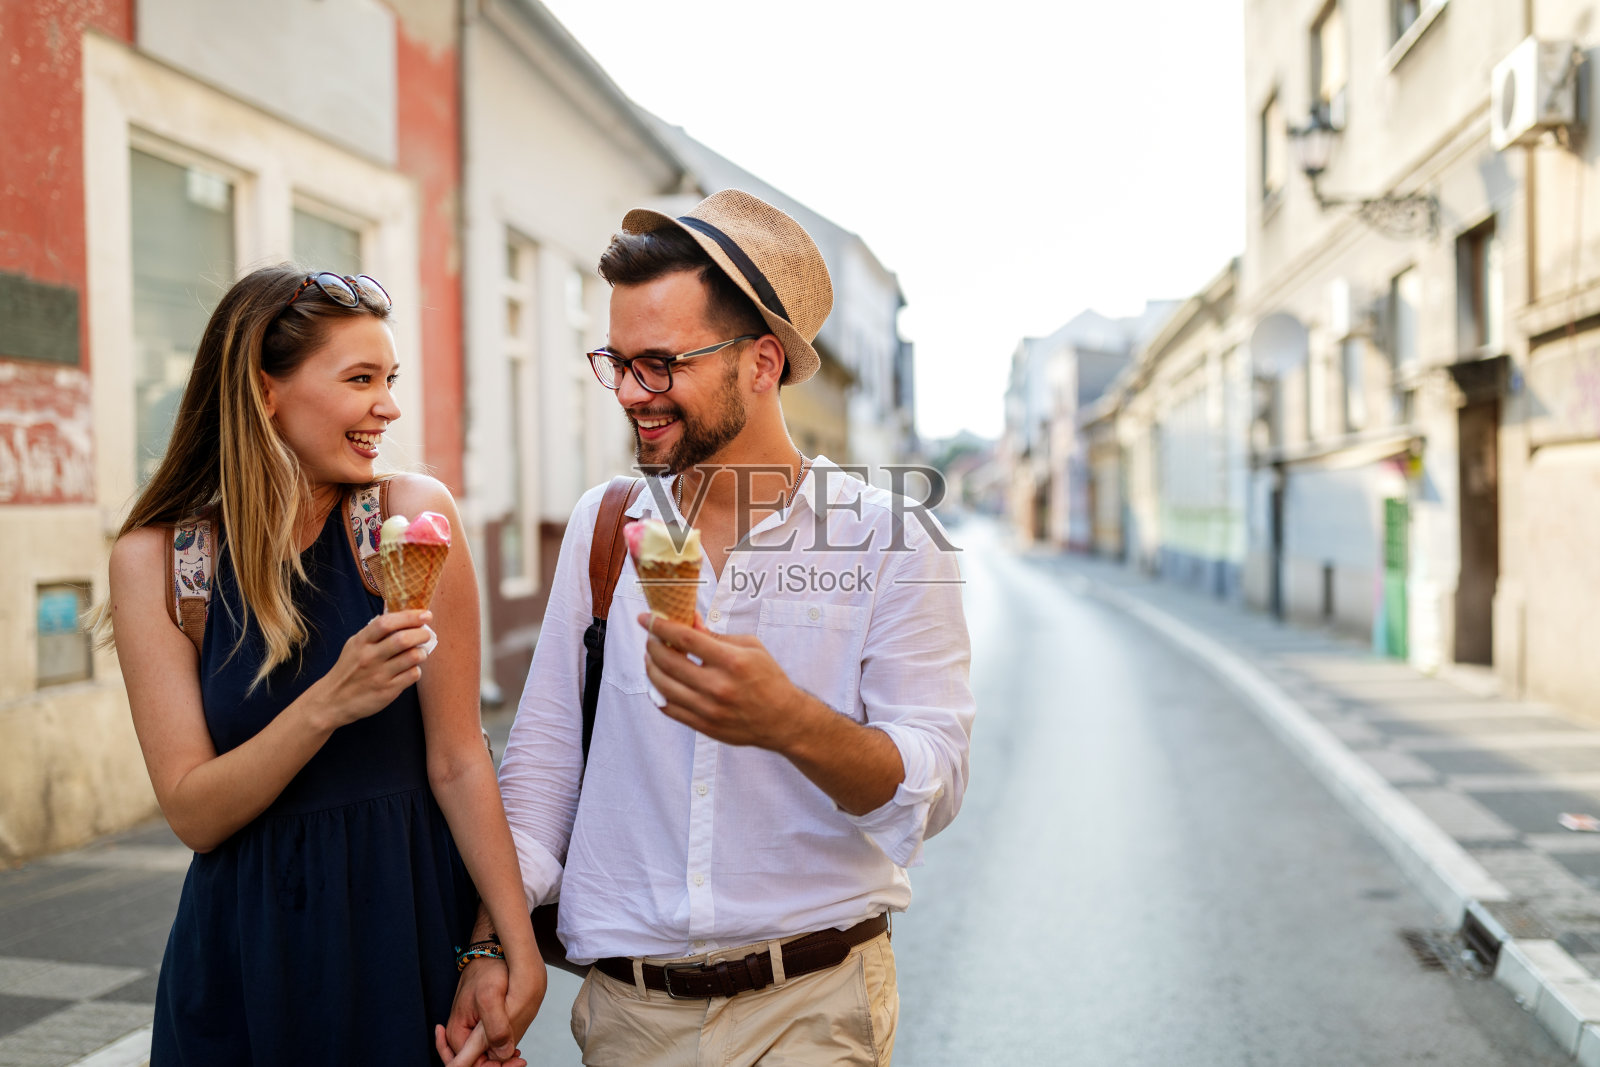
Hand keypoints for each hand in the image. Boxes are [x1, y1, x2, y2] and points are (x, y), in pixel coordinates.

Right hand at [310, 610, 433, 728]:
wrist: (333, 701)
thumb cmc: (348, 670)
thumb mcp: (354, 646)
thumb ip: (374, 633)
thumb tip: (402, 618)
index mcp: (361, 642)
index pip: (386, 622)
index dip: (409, 616)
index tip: (425, 614)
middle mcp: (369, 657)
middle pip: (402, 639)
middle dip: (422, 633)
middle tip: (427, 633)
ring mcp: (379, 675)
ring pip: (412, 657)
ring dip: (422, 652)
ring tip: (421, 652)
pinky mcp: (387, 691)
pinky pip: (412, 675)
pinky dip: (416, 669)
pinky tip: (411, 669)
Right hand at [436, 957, 537, 1066]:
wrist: (493, 953)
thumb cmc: (488, 969)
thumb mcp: (490, 996)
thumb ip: (495, 1027)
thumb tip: (503, 1054)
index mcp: (458, 1034)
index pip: (471, 1065)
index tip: (516, 1061)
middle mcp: (461, 1037)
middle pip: (478, 1063)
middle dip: (499, 1065)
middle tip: (520, 1059)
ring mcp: (471, 1032)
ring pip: (485, 1057)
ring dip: (501, 1060)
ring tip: (519, 1056)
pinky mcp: (481, 1026)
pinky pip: (488, 1046)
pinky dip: (500, 1050)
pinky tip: (513, 1049)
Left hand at [639, 612, 818, 751]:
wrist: (782, 719)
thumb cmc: (768, 678)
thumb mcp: (750, 647)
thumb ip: (716, 635)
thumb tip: (688, 620)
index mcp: (731, 661)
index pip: (685, 639)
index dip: (660, 626)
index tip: (646, 618)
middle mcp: (718, 686)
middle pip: (668, 661)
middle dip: (652, 645)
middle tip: (650, 637)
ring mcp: (708, 709)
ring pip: (662, 686)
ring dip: (651, 668)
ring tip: (652, 658)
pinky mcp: (703, 726)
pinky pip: (668, 708)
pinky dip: (657, 692)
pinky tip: (659, 681)